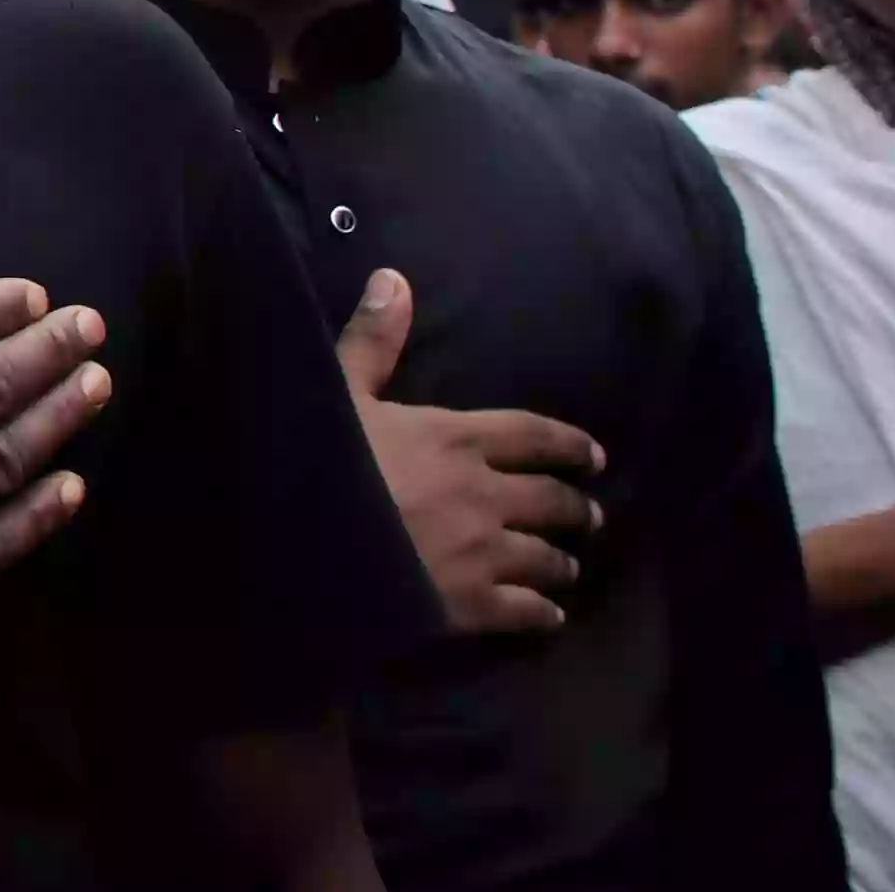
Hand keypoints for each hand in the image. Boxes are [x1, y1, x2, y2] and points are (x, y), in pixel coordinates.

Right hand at [337, 270, 598, 632]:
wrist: (301, 543)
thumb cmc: (317, 462)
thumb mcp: (337, 391)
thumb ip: (372, 342)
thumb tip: (395, 278)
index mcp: (457, 438)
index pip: (533, 435)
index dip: (569, 444)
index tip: (594, 456)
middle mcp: (485, 495)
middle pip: (551, 500)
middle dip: (576, 507)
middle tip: (589, 513)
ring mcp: (482, 554)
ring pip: (545, 558)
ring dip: (562, 562)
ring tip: (570, 567)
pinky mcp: (467, 605)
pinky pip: (522, 611)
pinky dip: (542, 613)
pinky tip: (550, 617)